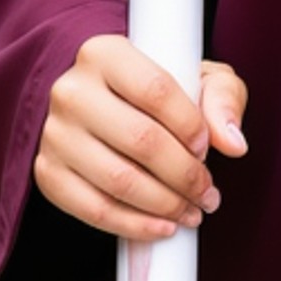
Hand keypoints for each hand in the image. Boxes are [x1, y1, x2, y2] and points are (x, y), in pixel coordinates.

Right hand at [34, 34, 249, 240]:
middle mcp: (71, 90)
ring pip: (118, 180)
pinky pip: (93, 210)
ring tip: (192, 212)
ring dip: (165, 205)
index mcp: (104, 53)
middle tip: (208, 192)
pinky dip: (134, 226)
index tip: (207, 148)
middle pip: (140, 140)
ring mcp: (54, 134)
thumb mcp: (198, 77)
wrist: (105, 106)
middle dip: (185, 175)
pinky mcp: (47, 173)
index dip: (191, 126)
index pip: (156, 91)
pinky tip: (162, 227)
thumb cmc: (158, 92)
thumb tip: (234, 143)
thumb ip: (223, 99)